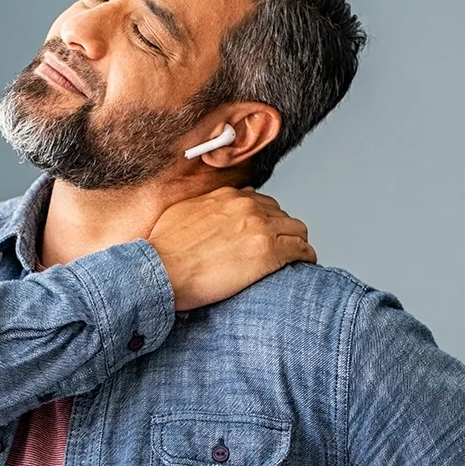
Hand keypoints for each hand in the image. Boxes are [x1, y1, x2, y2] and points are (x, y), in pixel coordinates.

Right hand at [147, 187, 315, 310]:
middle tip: (278, 249)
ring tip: (294, 258)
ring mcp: (260, 228)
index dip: (264, 220)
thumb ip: (201, 209)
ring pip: (296, 230)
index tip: (262, 233)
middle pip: (280, 215)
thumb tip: (204, 215)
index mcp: (228, 197)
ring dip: (295, 243)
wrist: (159, 268)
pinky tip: (303, 265)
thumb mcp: (181, 214)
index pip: (260, 202)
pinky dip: (305, 257)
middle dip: (281, 231)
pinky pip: (301, 250)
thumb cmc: (163, 249)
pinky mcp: (268, 253)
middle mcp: (247, 207)